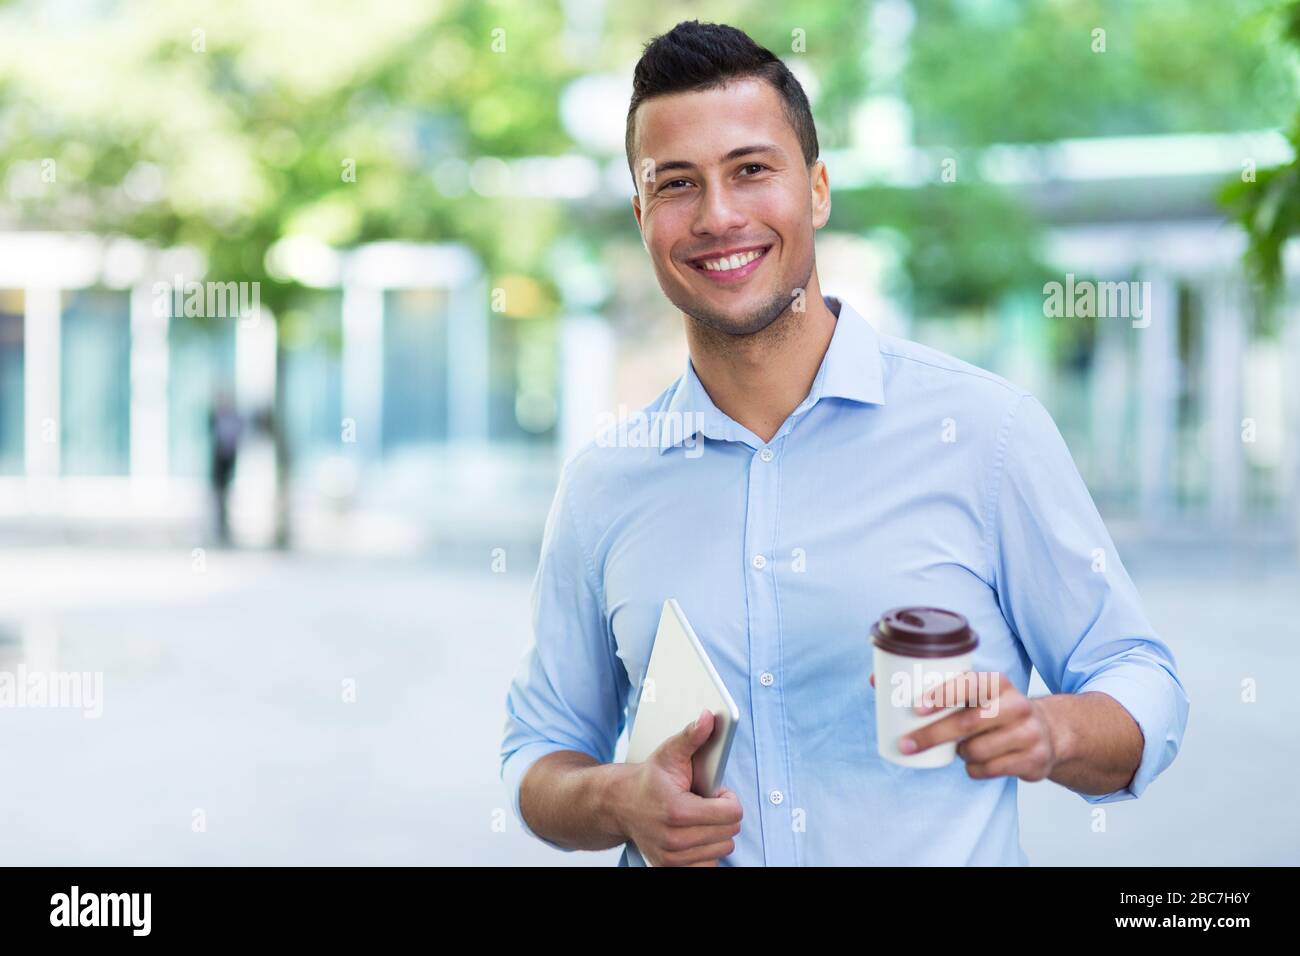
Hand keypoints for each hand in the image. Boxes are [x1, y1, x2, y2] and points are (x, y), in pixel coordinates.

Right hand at [612, 709, 741, 865]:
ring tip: (697, 818)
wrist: (617, 805)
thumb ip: (693, 735)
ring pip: (723, 849)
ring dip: (716, 833)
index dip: (728, 799)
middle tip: (704, 803)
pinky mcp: (669, 868)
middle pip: (730, 832)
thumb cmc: (649, 779)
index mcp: (678, 811)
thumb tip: (710, 717)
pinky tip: (694, 835)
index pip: (732, 813)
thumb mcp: (670, 753)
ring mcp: (672, 858)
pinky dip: (707, 851)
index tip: (714, 792)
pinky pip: (709, 865)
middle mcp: (675, 840)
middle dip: (723, 815)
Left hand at [870, 670, 1060, 781]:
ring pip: (976, 751)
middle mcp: (1017, 705)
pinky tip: (975, 762)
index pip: (970, 684)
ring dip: (959, 754)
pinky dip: (975, 770)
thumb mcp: (973, 692)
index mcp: (998, 683)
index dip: (943, 694)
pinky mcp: (1034, 759)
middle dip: (932, 735)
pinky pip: (990, 770)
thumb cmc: (992, 709)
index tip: (917, 708)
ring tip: (958, 747)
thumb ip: (933, 686)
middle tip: (906, 744)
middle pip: (967, 723)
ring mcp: (1029, 733)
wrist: (1046, 731)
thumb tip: (874, 680)